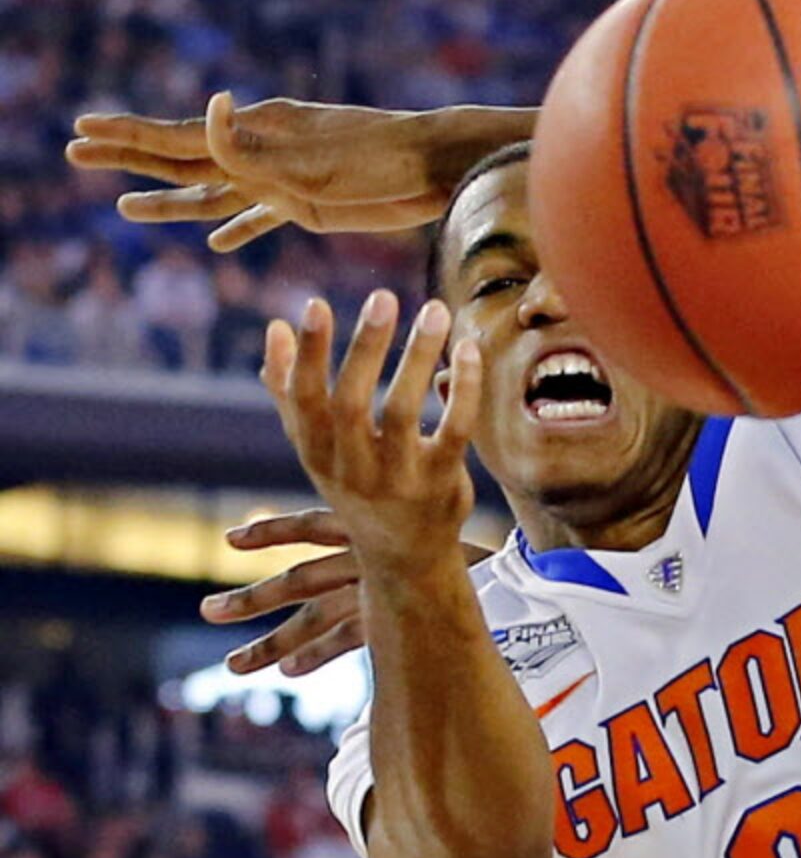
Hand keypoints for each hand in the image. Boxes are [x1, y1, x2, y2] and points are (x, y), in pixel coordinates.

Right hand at [68, 92, 477, 250]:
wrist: (438, 168)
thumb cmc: (379, 157)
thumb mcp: (309, 156)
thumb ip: (251, 147)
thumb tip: (206, 108)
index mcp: (257, 131)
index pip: (176, 135)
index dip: (127, 136)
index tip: (80, 130)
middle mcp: (263, 150)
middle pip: (182, 158)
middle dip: (130, 158)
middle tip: (75, 152)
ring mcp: (284, 178)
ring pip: (215, 192)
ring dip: (171, 200)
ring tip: (128, 208)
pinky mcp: (311, 204)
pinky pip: (261, 217)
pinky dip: (236, 228)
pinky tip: (216, 244)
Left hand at [200, 510, 494, 677]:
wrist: (519, 562)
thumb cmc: (481, 531)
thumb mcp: (436, 498)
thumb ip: (406, 490)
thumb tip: (385, 470)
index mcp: (374, 523)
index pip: (312, 525)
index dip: (272, 530)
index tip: (231, 539)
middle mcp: (368, 557)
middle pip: (299, 578)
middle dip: (252, 596)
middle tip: (208, 611)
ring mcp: (380, 592)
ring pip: (313, 617)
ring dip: (270, 642)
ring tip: (232, 665)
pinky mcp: (396, 620)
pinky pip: (346, 641)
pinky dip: (315, 654)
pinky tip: (288, 672)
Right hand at [263, 292, 479, 583]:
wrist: (403, 560)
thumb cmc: (357, 484)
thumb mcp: (318, 446)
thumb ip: (291, 391)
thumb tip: (274, 327)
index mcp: (317, 453)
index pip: (303, 400)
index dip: (306, 355)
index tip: (313, 304)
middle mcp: (351, 467)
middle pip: (350, 403)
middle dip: (364, 348)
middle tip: (382, 297)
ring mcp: (397, 477)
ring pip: (404, 411)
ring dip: (418, 356)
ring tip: (435, 308)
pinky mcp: (440, 481)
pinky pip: (454, 429)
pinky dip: (463, 387)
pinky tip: (468, 348)